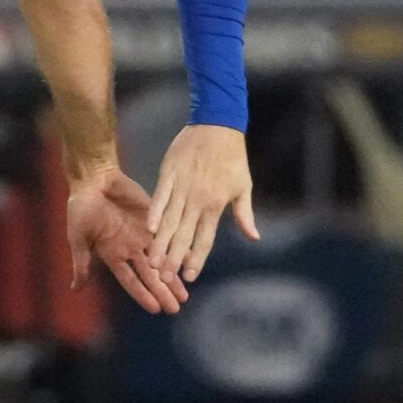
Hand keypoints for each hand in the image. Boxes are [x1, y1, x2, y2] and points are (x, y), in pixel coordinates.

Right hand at [66, 167, 186, 314]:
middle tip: (176, 308)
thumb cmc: (81, 207)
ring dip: (173, 275)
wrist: (94, 178)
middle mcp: (131, 248)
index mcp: (113, 255)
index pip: (131, 280)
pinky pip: (169, 234)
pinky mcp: (154, 218)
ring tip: (185, 293)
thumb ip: (81, 262)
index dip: (143, 294)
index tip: (155, 310)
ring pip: (162, 259)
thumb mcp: (78, 237)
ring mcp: (144, 234)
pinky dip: (180, 246)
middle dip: (163, 291)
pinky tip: (191, 258)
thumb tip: (74, 290)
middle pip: (150, 275)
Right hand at [148, 124, 258, 282]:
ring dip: (160, 243)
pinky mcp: (169, 174)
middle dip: (174, 258)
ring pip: (168, 221)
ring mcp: (182, 187)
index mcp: (215, 205)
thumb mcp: (244, 186)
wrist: (218, 123)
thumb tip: (254, 237)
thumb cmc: (233, 156)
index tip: (189, 276)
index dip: (197, 258)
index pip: (205, 238)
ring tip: (152, 261)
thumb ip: (244, 214)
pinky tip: (148, 229)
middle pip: (183, 235)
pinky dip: (154, 213)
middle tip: (164, 278)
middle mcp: (197, 200)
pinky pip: (160, 197)